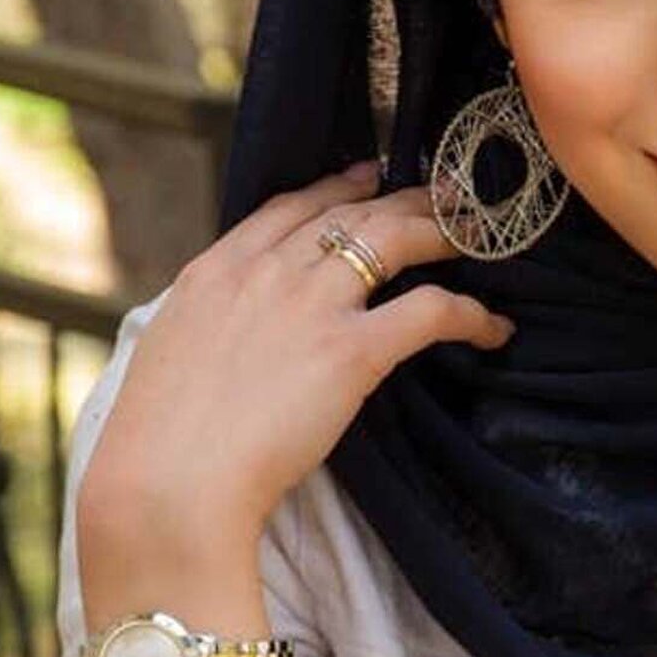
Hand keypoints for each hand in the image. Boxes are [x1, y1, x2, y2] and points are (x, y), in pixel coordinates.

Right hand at [77, 161, 512, 555]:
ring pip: (395, 239)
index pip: (289, 207)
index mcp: (216, 271)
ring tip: (475, 238)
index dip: (337, 187)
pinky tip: (494, 326)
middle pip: (351, 214)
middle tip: (442, 200)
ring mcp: (312, 305)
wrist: (173, 480)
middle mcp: (267, 272)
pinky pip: (431, 310)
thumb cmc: (162, 440)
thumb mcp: (170, 352)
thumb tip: (234, 330)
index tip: (368, 177)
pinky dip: (470, 314)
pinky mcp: (352, 350)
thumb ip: (212, 323)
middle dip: (403, 200)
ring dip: (441, 234)